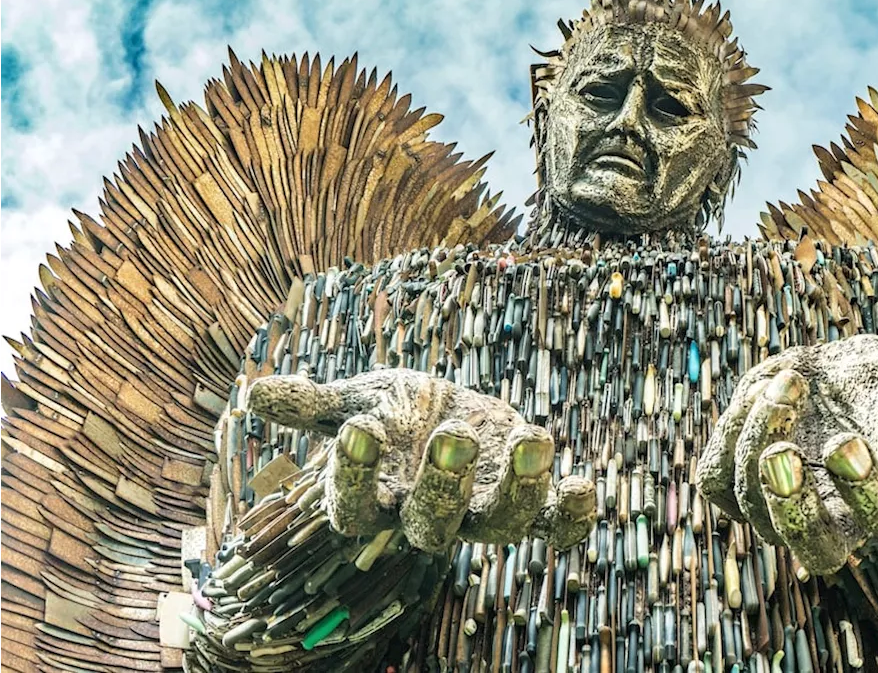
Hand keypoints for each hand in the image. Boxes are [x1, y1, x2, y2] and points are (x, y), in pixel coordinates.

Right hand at [247, 369, 594, 551]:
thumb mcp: (354, 398)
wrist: (444, 415)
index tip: (360, 427)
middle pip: (430, 524)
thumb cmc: (394, 413)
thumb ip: (313, 404)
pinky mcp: (527, 499)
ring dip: (521, 488)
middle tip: (455, 435)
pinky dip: (571, 513)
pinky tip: (582, 483)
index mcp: (375, 497)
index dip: (353, 475)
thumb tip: (253, 395)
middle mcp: (426, 515)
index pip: (353, 508)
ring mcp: (481, 512)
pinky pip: (553, 524)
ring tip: (535, 436)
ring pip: (500, 524)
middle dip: (444, 483)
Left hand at [696, 331, 877, 574]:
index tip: (847, 441)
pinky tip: (758, 393)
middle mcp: (842, 523)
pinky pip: (719, 481)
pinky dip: (732, 436)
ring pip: (757, 503)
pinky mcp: (739, 490)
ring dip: (762, 439)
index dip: (869, 494)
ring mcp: (785, 513)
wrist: (830, 379)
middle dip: (794, 509)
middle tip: (780, 455)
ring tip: (790, 381)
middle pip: (817, 551)